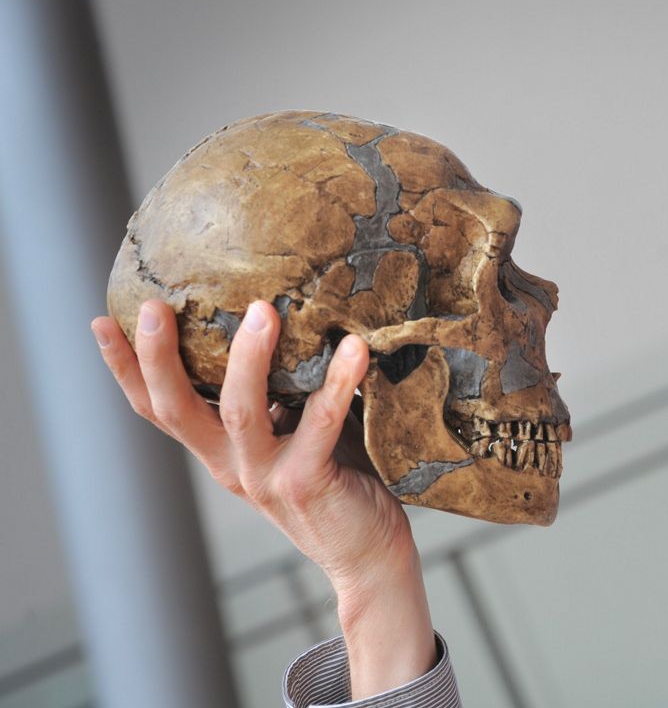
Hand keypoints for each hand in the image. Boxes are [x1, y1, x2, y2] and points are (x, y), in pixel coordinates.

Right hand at [92, 299, 436, 695]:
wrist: (368, 556)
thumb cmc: (339, 481)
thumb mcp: (295, 433)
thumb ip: (281, 393)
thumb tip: (283, 318)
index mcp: (221, 452)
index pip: (159, 409)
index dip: (127, 369)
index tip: (103, 321)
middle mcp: (232, 466)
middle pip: (178, 410)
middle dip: (158, 357)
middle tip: (154, 307)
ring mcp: (266, 478)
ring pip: (241, 413)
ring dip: (249, 360)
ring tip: (262, 312)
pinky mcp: (306, 484)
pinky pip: (319, 425)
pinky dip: (337, 383)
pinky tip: (354, 348)